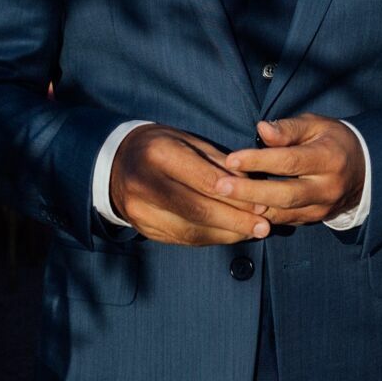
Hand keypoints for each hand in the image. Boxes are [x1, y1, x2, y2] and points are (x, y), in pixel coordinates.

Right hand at [111, 125, 271, 245]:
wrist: (117, 163)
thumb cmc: (162, 147)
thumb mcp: (188, 141)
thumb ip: (219, 162)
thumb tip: (252, 184)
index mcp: (159, 154)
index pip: (203, 180)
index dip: (235, 195)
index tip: (261, 205)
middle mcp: (145, 184)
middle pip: (197, 209)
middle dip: (235, 220)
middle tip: (264, 227)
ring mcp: (140, 211)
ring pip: (191, 230)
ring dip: (226, 234)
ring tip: (253, 233)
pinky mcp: (143, 230)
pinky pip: (183, 239)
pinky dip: (211, 239)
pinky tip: (230, 235)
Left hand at [219, 115, 365, 225]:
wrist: (364, 169)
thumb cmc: (332, 140)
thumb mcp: (315, 125)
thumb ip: (288, 129)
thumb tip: (261, 129)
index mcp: (328, 158)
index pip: (290, 162)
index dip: (259, 161)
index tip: (232, 160)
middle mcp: (327, 187)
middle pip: (284, 194)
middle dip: (249, 192)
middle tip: (220, 187)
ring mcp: (322, 208)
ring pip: (283, 213)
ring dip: (251, 209)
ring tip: (224, 201)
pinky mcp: (315, 220)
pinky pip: (285, 222)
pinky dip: (262, 218)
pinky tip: (240, 211)